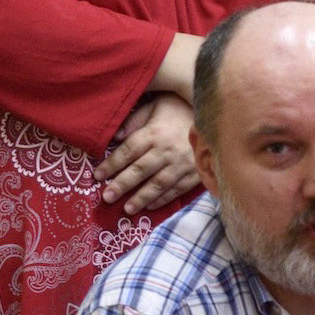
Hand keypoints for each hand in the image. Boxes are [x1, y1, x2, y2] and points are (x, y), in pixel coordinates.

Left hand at [95, 94, 200, 214]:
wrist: (217, 114)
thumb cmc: (180, 108)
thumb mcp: (155, 105)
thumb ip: (135, 120)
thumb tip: (115, 137)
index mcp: (154, 133)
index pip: (127, 151)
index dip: (111, 165)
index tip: (97, 176)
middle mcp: (167, 150)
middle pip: (140, 170)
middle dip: (122, 185)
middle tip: (107, 197)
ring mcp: (183, 163)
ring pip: (158, 184)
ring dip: (142, 198)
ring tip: (127, 209)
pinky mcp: (196, 172)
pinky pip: (177, 189)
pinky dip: (163, 199)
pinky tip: (150, 206)